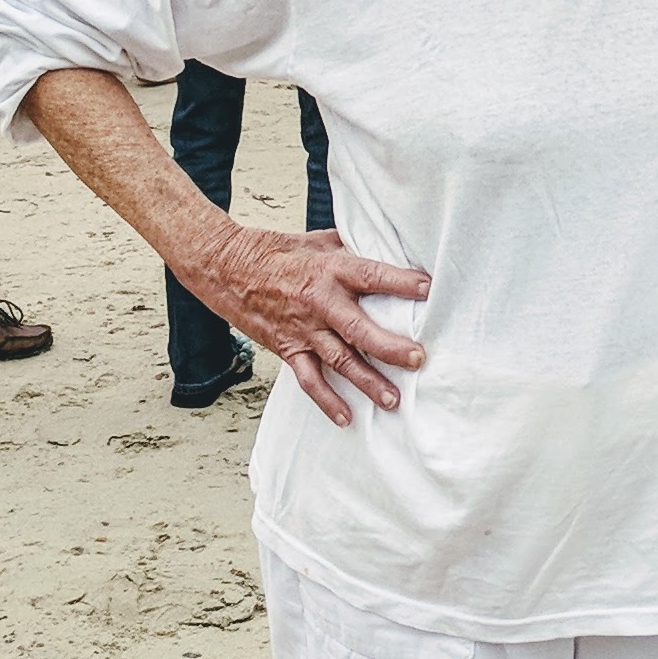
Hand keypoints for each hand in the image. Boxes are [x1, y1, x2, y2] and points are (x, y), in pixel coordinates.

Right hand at [180, 217, 430, 426]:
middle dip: (390, 347)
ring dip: (367, 381)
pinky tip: (346, 418)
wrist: (228, 268)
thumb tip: (388, 248)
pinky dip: (327, 401)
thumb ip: (353, 248)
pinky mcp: (288, 348)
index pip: (372, 275)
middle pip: (359, 329)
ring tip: (393, 400)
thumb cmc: (277, 252)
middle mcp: (320, 302)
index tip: (429, 289)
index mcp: (331, 270)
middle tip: (418, 359)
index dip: (400, 282)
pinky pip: (309, 380)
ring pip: (340, 361)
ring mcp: (304, 329)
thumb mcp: (319, 240)